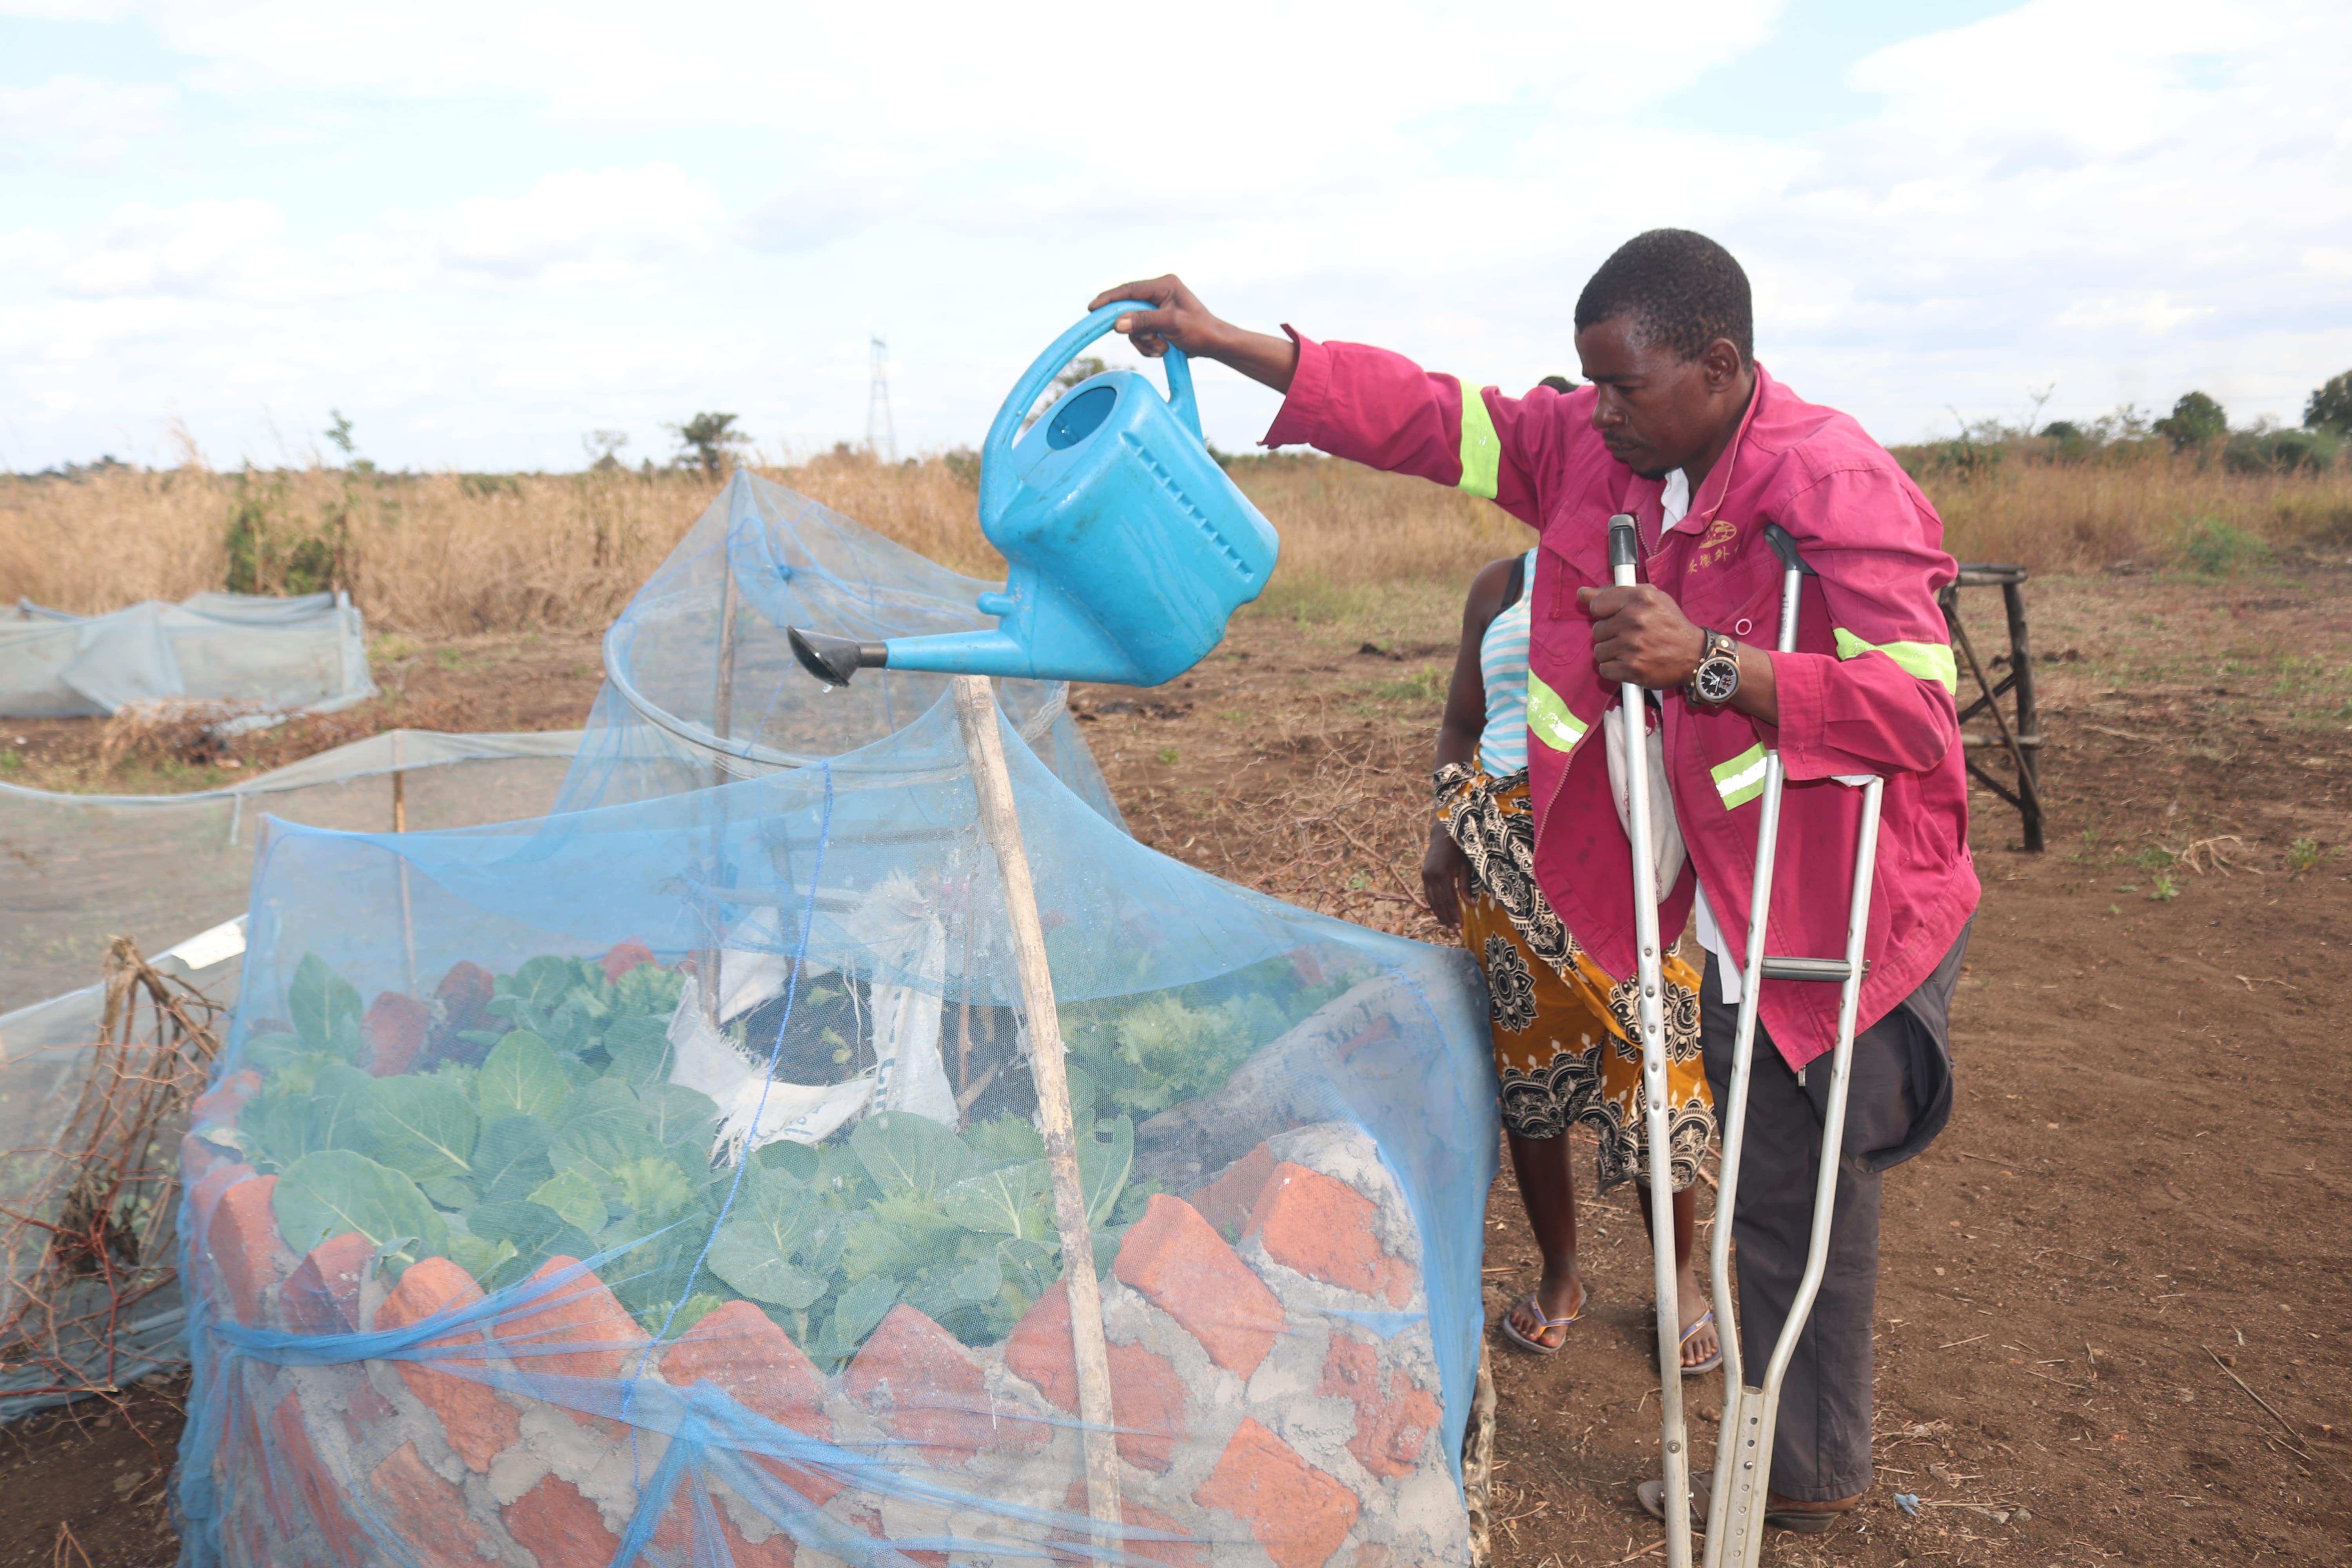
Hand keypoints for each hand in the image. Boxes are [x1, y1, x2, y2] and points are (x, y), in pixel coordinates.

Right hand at [1089, 275, 1216, 358]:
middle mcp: (1158, 293)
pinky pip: (1141, 334)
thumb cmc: (1200, 330)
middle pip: (1129, 310)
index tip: (1092, 308)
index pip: (1130, 289)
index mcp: (1164, 285)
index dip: (1109, 299)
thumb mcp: (1171, 324)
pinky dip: (1148, 345)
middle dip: (1138, 331)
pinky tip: (1163, 350)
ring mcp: (1157, 307)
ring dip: (1145, 341)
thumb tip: (1117, 324)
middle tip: (1151, 341)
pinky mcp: (1157, 321)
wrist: (1214, 344)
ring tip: (1162, 348)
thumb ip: (1144, 321)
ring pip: (1134, 326)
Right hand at [1422, 824, 1469, 929]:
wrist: (1443, 833)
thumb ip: (1466, 886)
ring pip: (1432, 901)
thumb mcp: (1466, 866)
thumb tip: (1471, 905)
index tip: (1461, 927)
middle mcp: (1430, 876)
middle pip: (1439, 903)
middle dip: (1447, 918)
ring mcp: (1425, 876)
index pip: (1449, 900)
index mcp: (1442, 874)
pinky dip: (1434, 906)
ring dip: (1440, 915)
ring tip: (1448, 927)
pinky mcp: (1424, 875)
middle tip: (1455, 932)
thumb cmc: (1460, 848)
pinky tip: (1440, 914)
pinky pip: (1429, 895)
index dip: (1455, 914)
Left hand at [1579, 584, 1704, 688]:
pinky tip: (1630, 663)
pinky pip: (1604, 669)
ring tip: (1631, 650)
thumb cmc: (1670, 625)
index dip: (1604, 613)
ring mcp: (1633, 646)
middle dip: (1611, 634)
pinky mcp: (1632, 669)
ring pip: (1599, 651)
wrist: (1693, 655)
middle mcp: (1635, 620)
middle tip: (1630, 636)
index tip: (1613, 617)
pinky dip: (1615, 669)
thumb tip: (1582, 593)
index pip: (1597, 605)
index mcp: (1640, 598)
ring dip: (1612, 653)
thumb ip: (1615, 593)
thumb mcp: (1650, 598)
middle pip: (1597, 630)